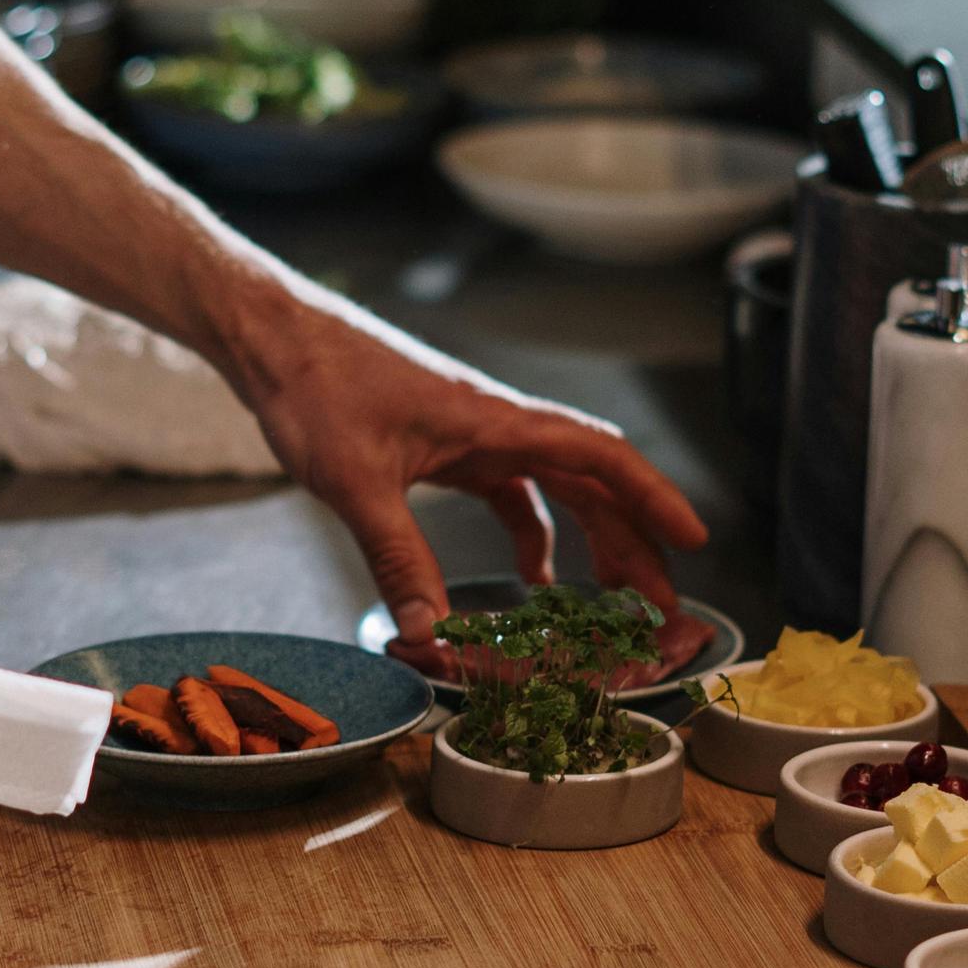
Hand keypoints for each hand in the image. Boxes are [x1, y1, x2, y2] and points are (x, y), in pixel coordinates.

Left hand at [237, 292, 706, 643]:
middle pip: (592, 483)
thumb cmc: (315, 385)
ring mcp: (475, 436)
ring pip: (556, 490)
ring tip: (613, 600)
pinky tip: (531, 579)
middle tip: (660, 603)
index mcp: (495, 423)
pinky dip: (531, 535)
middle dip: (633, 542)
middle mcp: (498, 425)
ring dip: (590, 542)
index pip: (601, 456)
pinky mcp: (447, 447)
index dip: (654, 498)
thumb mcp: (356, 482)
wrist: (273, 337)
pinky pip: (510, 494)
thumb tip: (430, 630)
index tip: (693, 539)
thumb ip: (397, 558)